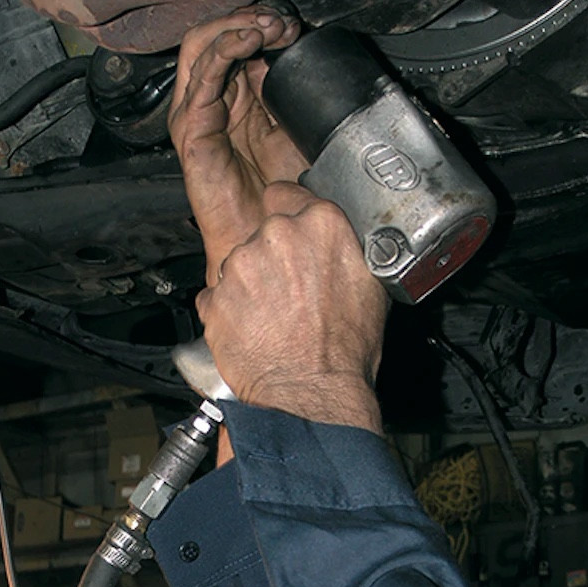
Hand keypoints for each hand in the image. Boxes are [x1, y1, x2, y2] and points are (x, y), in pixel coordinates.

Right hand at [168, 8, 304, 280]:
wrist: (265, 233)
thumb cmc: (279, 195)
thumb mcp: (293, 128)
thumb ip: (288, 93)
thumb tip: (296, 53)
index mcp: (233, 97)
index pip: (235, 40)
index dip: (263, 24)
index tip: (293, 28)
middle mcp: (210, 101)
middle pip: (214, 35)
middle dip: (249, 19)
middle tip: (280, 23)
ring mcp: (196, 113)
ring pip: (201, 45)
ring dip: (237, 27)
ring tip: (267, 28)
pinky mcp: (191, 129)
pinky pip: (200, 77)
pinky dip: (225, 50)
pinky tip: (249, 41)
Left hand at [196, 182, 388, 430]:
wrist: (311, 395)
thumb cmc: (345, 351)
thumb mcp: (371, 286)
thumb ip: (346, 247)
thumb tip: (340, 241)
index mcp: (321, 224)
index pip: (288, 191)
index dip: (290, 213)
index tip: (294, 235)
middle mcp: (276, 235)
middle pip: (264, 229)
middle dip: (273, 254)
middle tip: (292, 289)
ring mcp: (241, 265)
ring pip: (239, 262)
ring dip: (251, 283)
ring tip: (275, 316)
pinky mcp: (216, 297)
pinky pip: (217, 296)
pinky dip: (229, 310)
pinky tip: (255, 330)